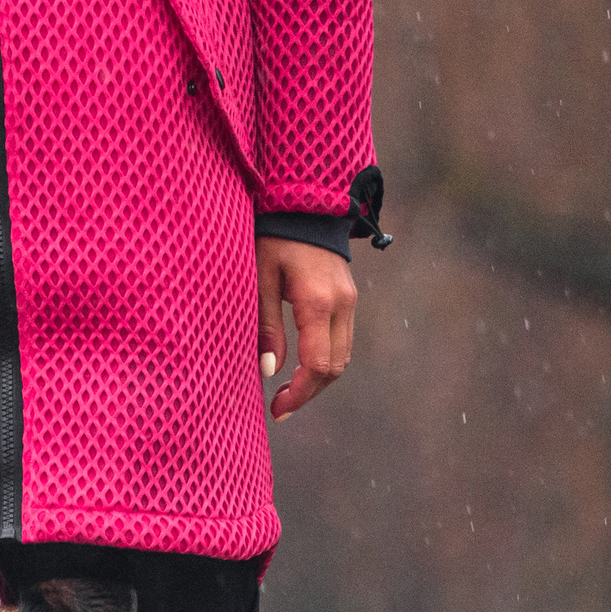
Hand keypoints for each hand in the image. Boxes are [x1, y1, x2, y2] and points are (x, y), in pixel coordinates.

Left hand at [255, 238, 355, 418]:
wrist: (307, 201)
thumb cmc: (275, 236)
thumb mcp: (261, 278)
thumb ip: (266, 325)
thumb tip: (270, 371)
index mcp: (317, 302)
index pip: (317, 364)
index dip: (299, 394)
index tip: (277, 409)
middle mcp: (342, 304)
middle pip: (334, 367)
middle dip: (308, 392)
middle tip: (280, 407)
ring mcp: (350, 300)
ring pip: (342, 356)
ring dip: (318, 379)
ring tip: (288, 391)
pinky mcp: (349, 297)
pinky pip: (342, 340)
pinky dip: (324, 360)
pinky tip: (301, 366)